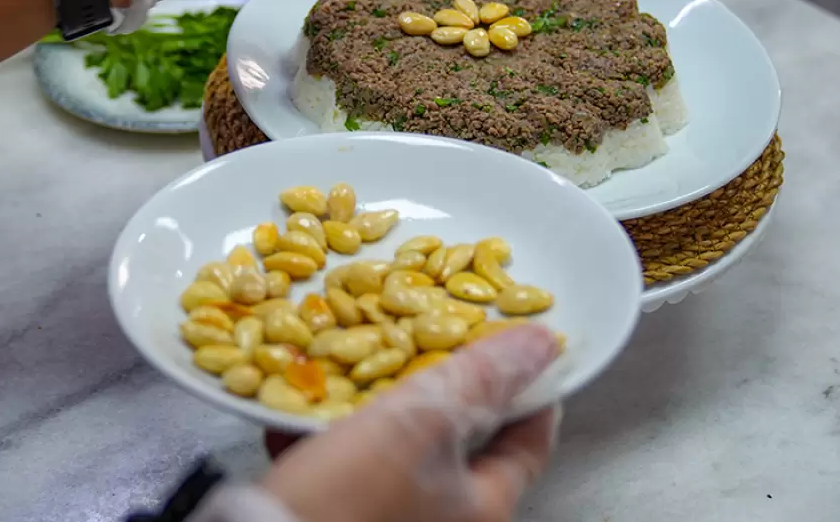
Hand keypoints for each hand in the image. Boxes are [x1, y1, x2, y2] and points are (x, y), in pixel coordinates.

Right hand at [260, 325, 561, 521]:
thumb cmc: (346, 504)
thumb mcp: (419, 423)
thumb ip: (480, 378)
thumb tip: (541, 344)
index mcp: (483, 508)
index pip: (530, 436)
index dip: (527, 382)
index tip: (515, 341)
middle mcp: (445, 521)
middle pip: (459, 434)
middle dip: (432, 380)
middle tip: (420, 336)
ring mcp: (391, 518)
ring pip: (395, 444)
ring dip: (370, 400)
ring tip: (349, 361)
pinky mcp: (340, 515)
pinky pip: (343, 463)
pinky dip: (324, 431)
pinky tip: (297, 406)